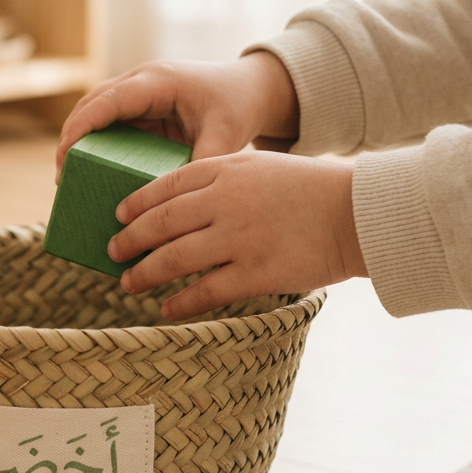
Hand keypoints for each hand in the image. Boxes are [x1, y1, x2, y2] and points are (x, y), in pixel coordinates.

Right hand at [55, 51, 299, 180]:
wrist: (249, 89)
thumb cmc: (237, 105)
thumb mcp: (226, 135)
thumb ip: (202, 163)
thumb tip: (176, 199)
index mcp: (157, 81)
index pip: (107, 100)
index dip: (81, 126)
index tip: (64, 155)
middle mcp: (140, 82)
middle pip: (91, 104)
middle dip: (71, 137)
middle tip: (61, 177)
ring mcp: (137, 94)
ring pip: (94, 112)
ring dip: (78, 141)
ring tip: (68, 179)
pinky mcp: (139, 109)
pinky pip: (108, 124)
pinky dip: (95, 144)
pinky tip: (91, 173)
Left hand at [108, 150, 366, 319]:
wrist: (358, 214)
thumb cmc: (310, 189)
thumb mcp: (260, 166)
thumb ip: (220, 176)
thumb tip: (176, 200)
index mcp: (226, 171)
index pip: (165, 186)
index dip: (136, 204)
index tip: (117, 216)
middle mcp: (226, 203)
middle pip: (161, 223)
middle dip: (130, 239)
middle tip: (113, 250)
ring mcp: (239, 239)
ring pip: (174, 258)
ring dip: (144, 272)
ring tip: (128, 281)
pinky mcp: (256, 273)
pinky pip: (204, 290)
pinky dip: (179, 301)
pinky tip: (165, 306)